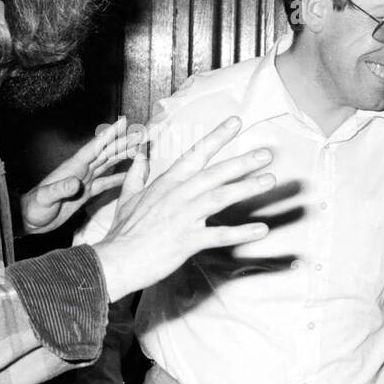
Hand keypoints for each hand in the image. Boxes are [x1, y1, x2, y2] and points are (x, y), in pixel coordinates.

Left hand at [19, 116, 144, 235]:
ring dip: (124, 155)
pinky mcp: (85, 193)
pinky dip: (119, 178)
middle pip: (106, 153)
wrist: (29, 220)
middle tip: (141, 133)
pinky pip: (106, 182)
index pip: (95, 147)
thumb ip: (60, 189)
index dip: (109, 135)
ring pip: (108, 164)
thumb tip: (76, 183)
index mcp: (73, 168)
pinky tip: (130, 175)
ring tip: (140, 148)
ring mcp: (84, 181)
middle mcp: (81, 171)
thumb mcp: (46, 198)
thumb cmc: (34, 208)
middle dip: (124, 142)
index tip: (123, 122)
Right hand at [92, 116, 273, 301]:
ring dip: (246, 188)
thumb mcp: (127, 196)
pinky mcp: (186, 241)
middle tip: (266, 153)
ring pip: (220, 197)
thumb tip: (140, 153)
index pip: (195, 155)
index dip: (216, 137)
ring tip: (269, 180)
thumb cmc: (123, 232)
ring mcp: (183, 217)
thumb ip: (137, 173)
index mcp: (166, 183)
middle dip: (242, 162)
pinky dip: (241, 233)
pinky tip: (261, 230)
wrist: (115, 260)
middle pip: (214, 173)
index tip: (235, 123)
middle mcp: (177, 196)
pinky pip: (219, 235)